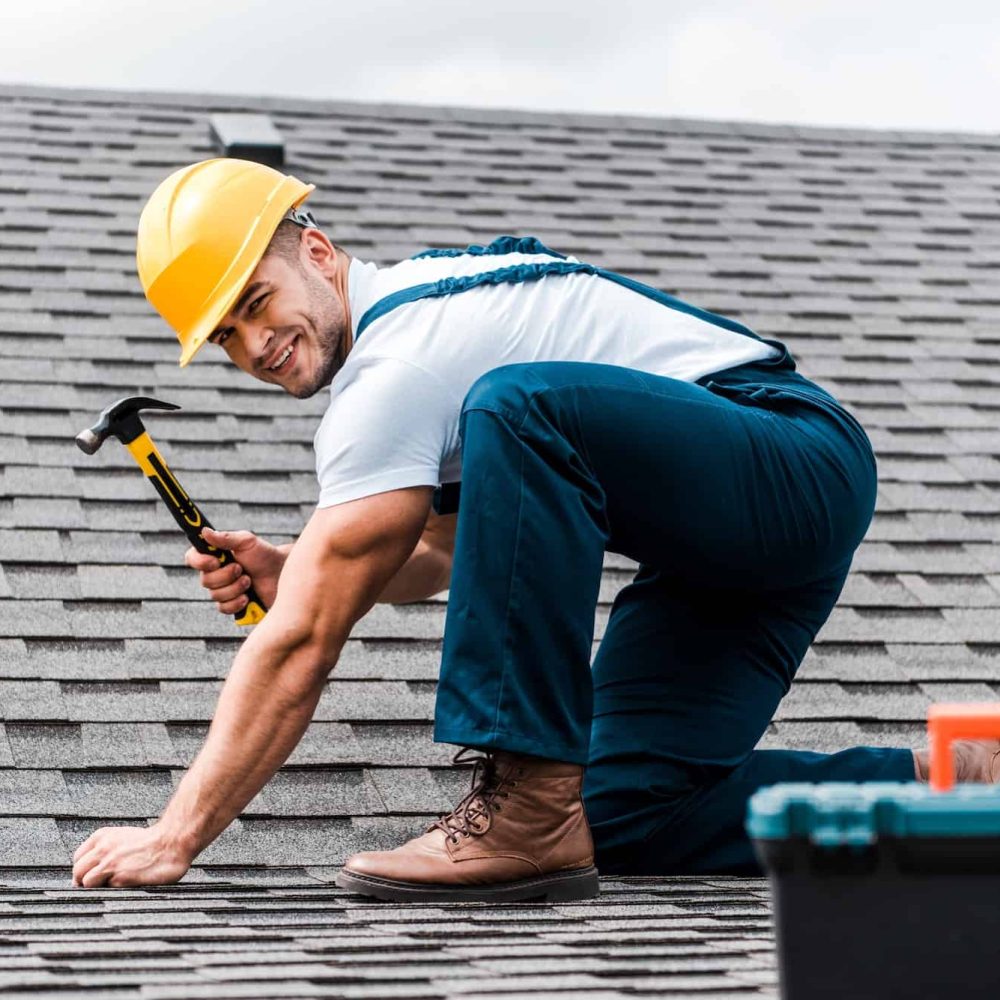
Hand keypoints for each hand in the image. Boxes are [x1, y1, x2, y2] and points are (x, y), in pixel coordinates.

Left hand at [71, 823, 192, 887]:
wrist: (174, 841)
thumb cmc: (152, 841)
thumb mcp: (122, 837)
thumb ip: (105, 850)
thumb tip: (89, 871)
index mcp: (102, 836)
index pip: (78, 858)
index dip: (84, 869)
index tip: (91, 875)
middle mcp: (103, 849)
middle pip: (77, 872)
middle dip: (86, 881)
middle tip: (101, 884)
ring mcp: (110, 864)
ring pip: (86, 883)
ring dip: (97, 887)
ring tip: (114, 885)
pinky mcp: (120, 878)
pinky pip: (104, 891)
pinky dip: (112, 892)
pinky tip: (125, 887)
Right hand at [184, 527, 286, 613]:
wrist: (281, 573)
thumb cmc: (264, 554)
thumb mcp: (246, 541)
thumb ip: (225, 538)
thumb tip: (204, 531)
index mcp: (214, 555)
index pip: (192, 558)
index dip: (199, 562)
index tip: (215, 562)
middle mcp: (215, 573)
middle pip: (205, 580)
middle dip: (226, 576)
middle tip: (241, 569)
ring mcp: (223, 590)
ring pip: (215, 595)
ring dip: (235, 588)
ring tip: (249, 580)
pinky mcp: (232, 604)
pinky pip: (223, 608)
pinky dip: (236, 602)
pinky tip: (247, 596)